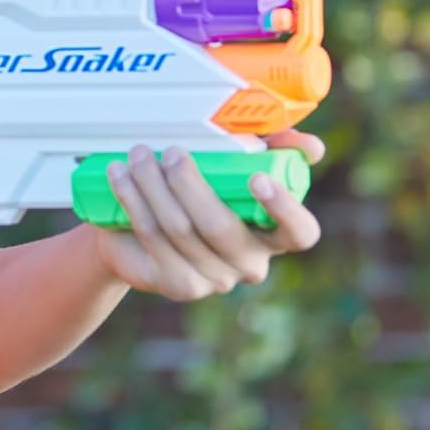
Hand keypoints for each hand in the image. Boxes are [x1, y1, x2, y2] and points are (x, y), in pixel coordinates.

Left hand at [93, 130, 324, 299]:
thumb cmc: (197, 189)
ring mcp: (214, 279)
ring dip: (153, 186)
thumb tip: (310, 145)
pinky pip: (154, 238)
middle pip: (220, 228)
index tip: (256, 178)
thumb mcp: (233, 163)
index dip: (284, 209)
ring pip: (180, 230)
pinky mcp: (179, 285)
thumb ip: (272, 148)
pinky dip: (133, 201)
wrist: (139, 228)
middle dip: (190, 184)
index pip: (300, 233)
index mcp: (274, 233)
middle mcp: (249, 262)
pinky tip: (119, 176)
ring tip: (137, 155)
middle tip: (170, 152)